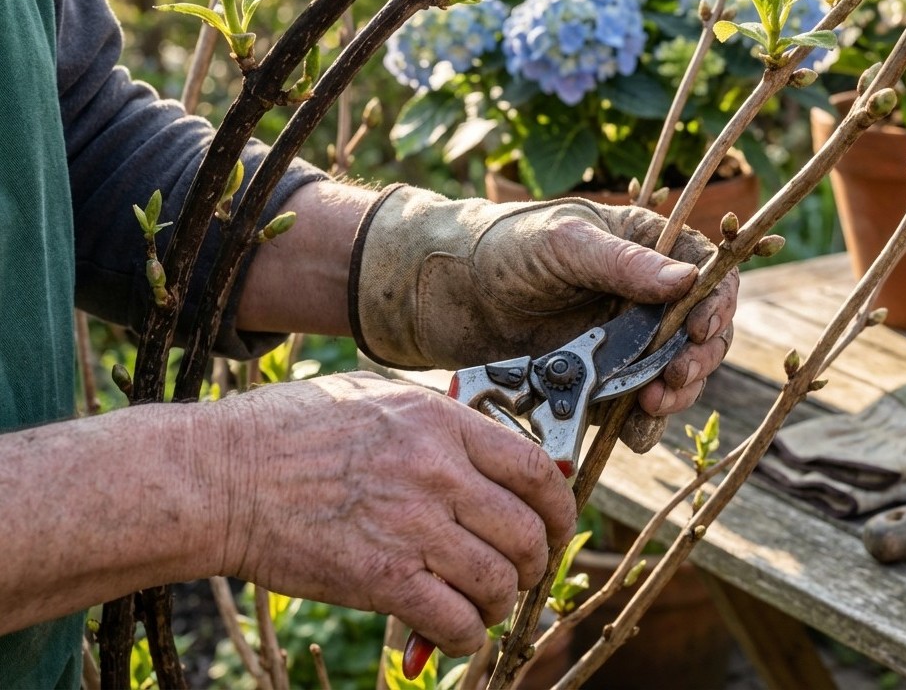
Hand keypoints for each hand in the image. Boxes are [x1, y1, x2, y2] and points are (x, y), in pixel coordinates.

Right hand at [213, 372, 576, 657]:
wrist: (219, 478)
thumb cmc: (285, 431)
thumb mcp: (374, 396)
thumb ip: (436, 418)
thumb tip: (490, 440)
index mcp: (440, 424)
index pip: (534, 470)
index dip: (559, 507)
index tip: (557, 524)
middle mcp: (437, 473)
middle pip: (527, 531)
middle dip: (535, 562)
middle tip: (520, 572)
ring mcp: (412, 527)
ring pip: (500, 580)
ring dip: (501, 602)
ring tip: (483, 604)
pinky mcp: (382, 578)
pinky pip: (455, 620)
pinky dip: (464, 635)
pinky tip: (451, 632)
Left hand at [350, 187, 738, 450]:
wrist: (438, 293)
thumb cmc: (500, 248)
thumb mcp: (563, 246)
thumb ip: (625, 264)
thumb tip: (690, 278)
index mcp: (643, 247)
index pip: (706, 272)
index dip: (716, 302)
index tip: (701, 328)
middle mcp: (641, 296)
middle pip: (699, 332)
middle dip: (697, 358)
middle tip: (677, 375)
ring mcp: (621, 342)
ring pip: (673, 374)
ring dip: (675, 394)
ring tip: (654, 405)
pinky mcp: (597, 380)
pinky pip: (633, 408)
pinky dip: (642, 425)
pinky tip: (637, 434)